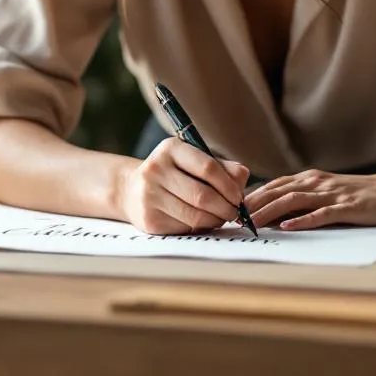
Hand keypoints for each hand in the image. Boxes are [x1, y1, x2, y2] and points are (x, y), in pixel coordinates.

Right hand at [117, 138, 249, 234]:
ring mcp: (150, 195)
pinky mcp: (149, 219)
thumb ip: (224, 167)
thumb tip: (242, 180)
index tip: (239, 197)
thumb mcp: (196, 160)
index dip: (229, 186)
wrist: (133, 190)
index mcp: (171, 148)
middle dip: (226, 207)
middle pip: (202, 195)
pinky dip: (200, 227)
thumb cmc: (175, 174)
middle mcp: (156, 169)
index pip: (208, 167)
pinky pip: (185, 227)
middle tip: (235, 212)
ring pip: (195, 215)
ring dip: (216, 220)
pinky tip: (203, 222)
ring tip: (221, 217)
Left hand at [244, 169, 375, 230]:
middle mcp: (317, 182)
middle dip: (252, 205)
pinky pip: (321, 214)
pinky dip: (302, 220)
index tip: (230, 209)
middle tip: (232, 218)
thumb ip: (303, 201)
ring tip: (251, 223)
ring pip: (293, 200)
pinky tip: (287, 227)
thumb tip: (274, 216)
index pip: (273, 186)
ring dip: (269, 212)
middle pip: (277, 191)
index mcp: (310, 179)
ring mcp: (332, 194)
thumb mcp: (327, 193)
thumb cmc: (361, 195)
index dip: (250, 197)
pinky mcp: (347, 207)